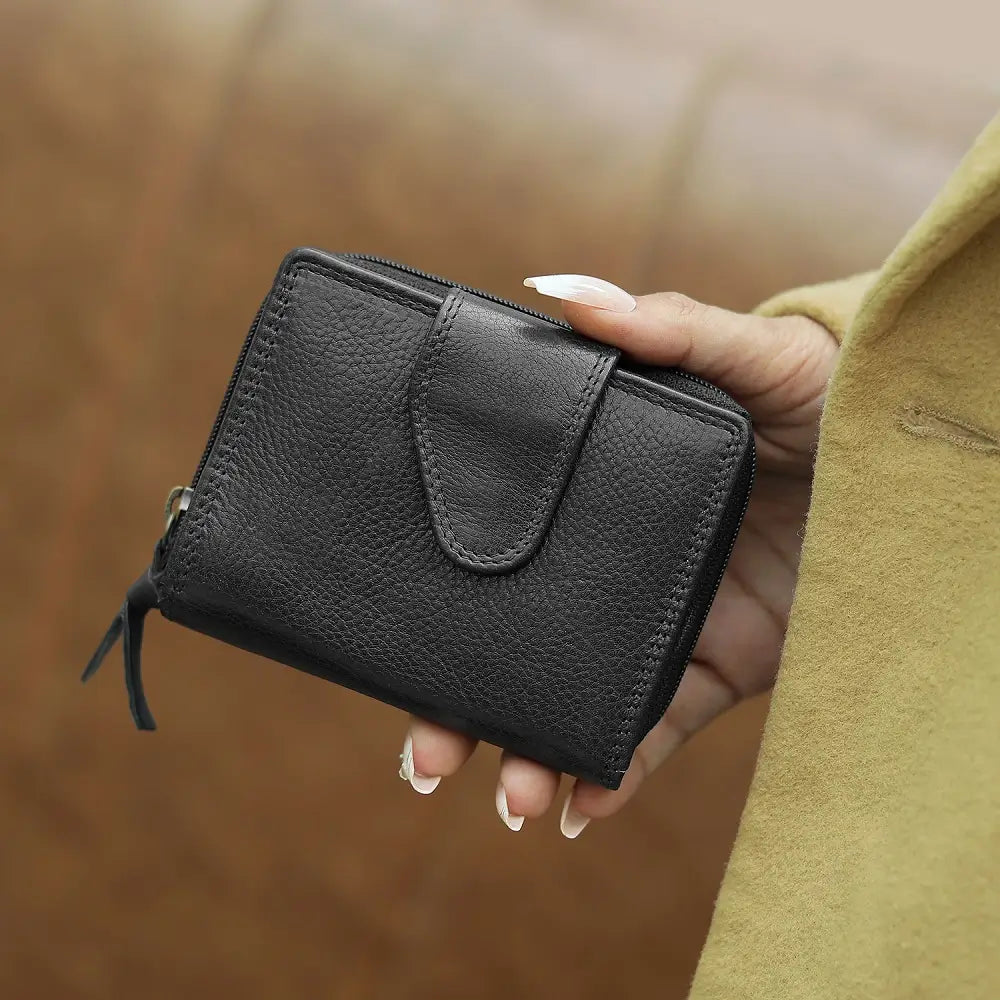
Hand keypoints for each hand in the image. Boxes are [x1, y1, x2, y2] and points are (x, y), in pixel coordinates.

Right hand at [398, 274, 837, 836]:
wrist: (916, 449)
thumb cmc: (825, 389)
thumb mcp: (746, 352)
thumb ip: (665, 325)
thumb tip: (556, 292)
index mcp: (606, 492)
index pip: (504, 547)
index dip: (447, 597)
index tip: (397, 641)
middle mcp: (620, 561)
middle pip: (522, 640)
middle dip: (468, 705)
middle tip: (428, 757)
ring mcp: (666, 619)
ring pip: (581, 699)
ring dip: (538, 755)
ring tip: (514, 799)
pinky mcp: (722, 665)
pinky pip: (662, 729)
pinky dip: (623, 771)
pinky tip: (583, 807)